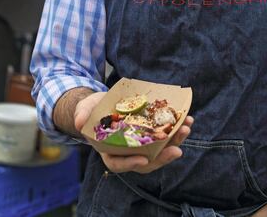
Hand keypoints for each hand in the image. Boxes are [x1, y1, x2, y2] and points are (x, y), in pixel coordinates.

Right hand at [74, 91, 193, 173]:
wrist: (102, 103)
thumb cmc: (92, 110)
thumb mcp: (85, 110)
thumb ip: (82, 115)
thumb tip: (80, 122)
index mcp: (109, 151)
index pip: (119, 163)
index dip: (131, 164)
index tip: (144, 161)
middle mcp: (128, 151)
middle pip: (146, 161)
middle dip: (162, 156)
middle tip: (177, 150)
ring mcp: (141, 143)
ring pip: (160, 149)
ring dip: (175, 141)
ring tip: (187, 128)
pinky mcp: (151, 132)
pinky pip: (165, 135)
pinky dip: (177, 129)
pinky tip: (186, 119)